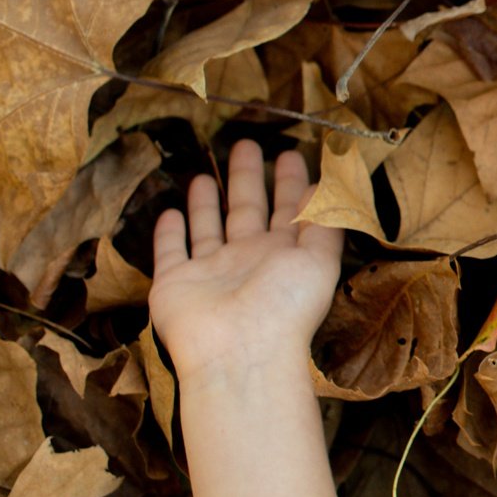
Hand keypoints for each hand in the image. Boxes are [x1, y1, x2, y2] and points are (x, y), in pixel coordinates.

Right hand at [150, 140, 344, 375]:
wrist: (239, 352)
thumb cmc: (285, 306)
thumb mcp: (319, 258)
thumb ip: (325, 221)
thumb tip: (327, 186)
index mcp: (285, 255)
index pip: (289, 210)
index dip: (291, 182)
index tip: (290, 154)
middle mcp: (248, 260)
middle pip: (247, 209)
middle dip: (247, 178)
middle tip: (246, 144)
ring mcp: (211, 272)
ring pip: (208, 227)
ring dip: (207, 202)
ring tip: (205, 173)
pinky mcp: (176, 283)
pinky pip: (170, 251)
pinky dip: (169, 233)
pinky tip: (169, 212)